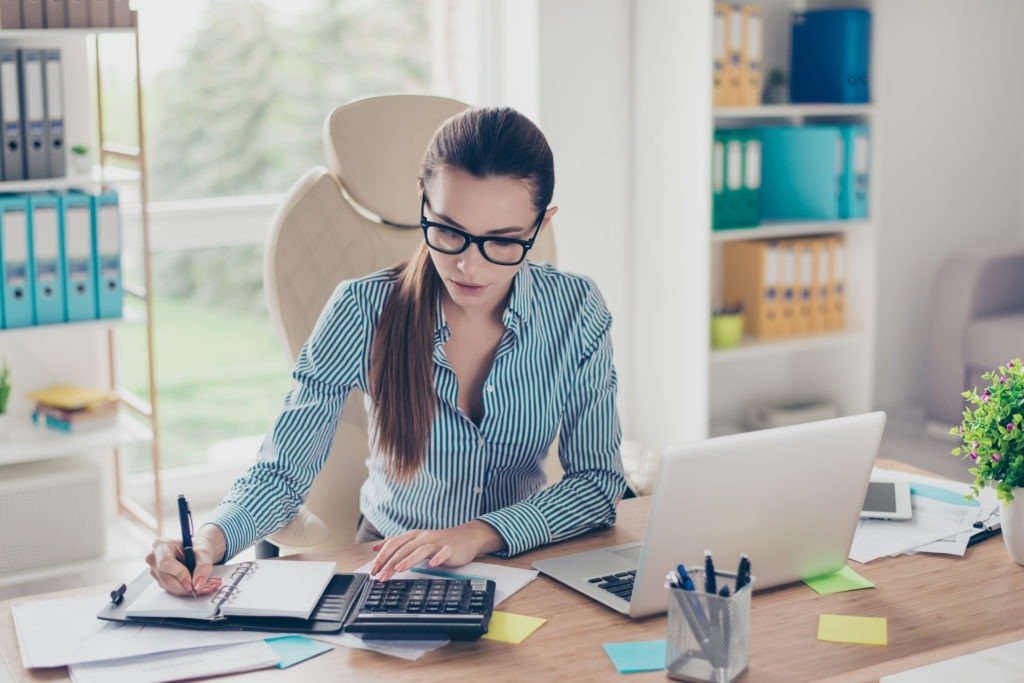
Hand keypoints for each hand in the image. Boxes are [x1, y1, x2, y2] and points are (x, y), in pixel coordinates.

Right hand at [145, 525, 225, 596]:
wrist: (197, 551)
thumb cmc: (197, 547)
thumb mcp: (204, 552)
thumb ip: (203, 566)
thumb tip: (198, 583)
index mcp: (161, 545)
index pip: (166, 562)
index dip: (179, 574)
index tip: (192, 582)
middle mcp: (154, 558)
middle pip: (167, 579)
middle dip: (187, 586)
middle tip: (206, 586)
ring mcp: (155, 571)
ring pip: (170, 587)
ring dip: (188, 589)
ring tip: (206, 585)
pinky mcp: (160, 581)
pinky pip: (172, 590)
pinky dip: (186, 590)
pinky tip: (197, 585)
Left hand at [370, 520, 505, 580]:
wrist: (466, 537)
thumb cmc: (440, 541)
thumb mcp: (416, 541)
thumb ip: (398, 544)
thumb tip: (376, 548)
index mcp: (414, 535)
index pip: (393, 543)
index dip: (382, 556)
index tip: (373, 570)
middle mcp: (424, 537)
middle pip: (404, 549)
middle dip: (390, 563)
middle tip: (381, 576)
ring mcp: (437, 542)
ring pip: (420, 550)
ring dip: (409, 559)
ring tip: (399, 569)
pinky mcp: (450, 548)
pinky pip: (443, 553)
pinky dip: (437, 558)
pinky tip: (432, 565)